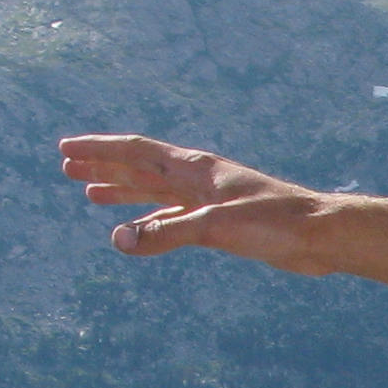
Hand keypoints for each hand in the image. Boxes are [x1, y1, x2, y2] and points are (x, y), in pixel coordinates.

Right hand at [58, 134, 329, 266]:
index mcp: (196, 168)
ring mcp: (210, 200)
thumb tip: (119, 239)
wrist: (322, 236)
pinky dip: (151, 222)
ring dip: (122, 192)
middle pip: (140, 168)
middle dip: (103, 168)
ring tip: (89, 194)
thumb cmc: (276, 223)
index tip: (66, 147)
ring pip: (154, 192)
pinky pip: (174, 218)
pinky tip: (137, 231)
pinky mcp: (222, 223)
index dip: (99, 149)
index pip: (136, 151)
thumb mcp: (217, 227)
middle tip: (66, 168)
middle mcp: (199, 179)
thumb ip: (167, 232)